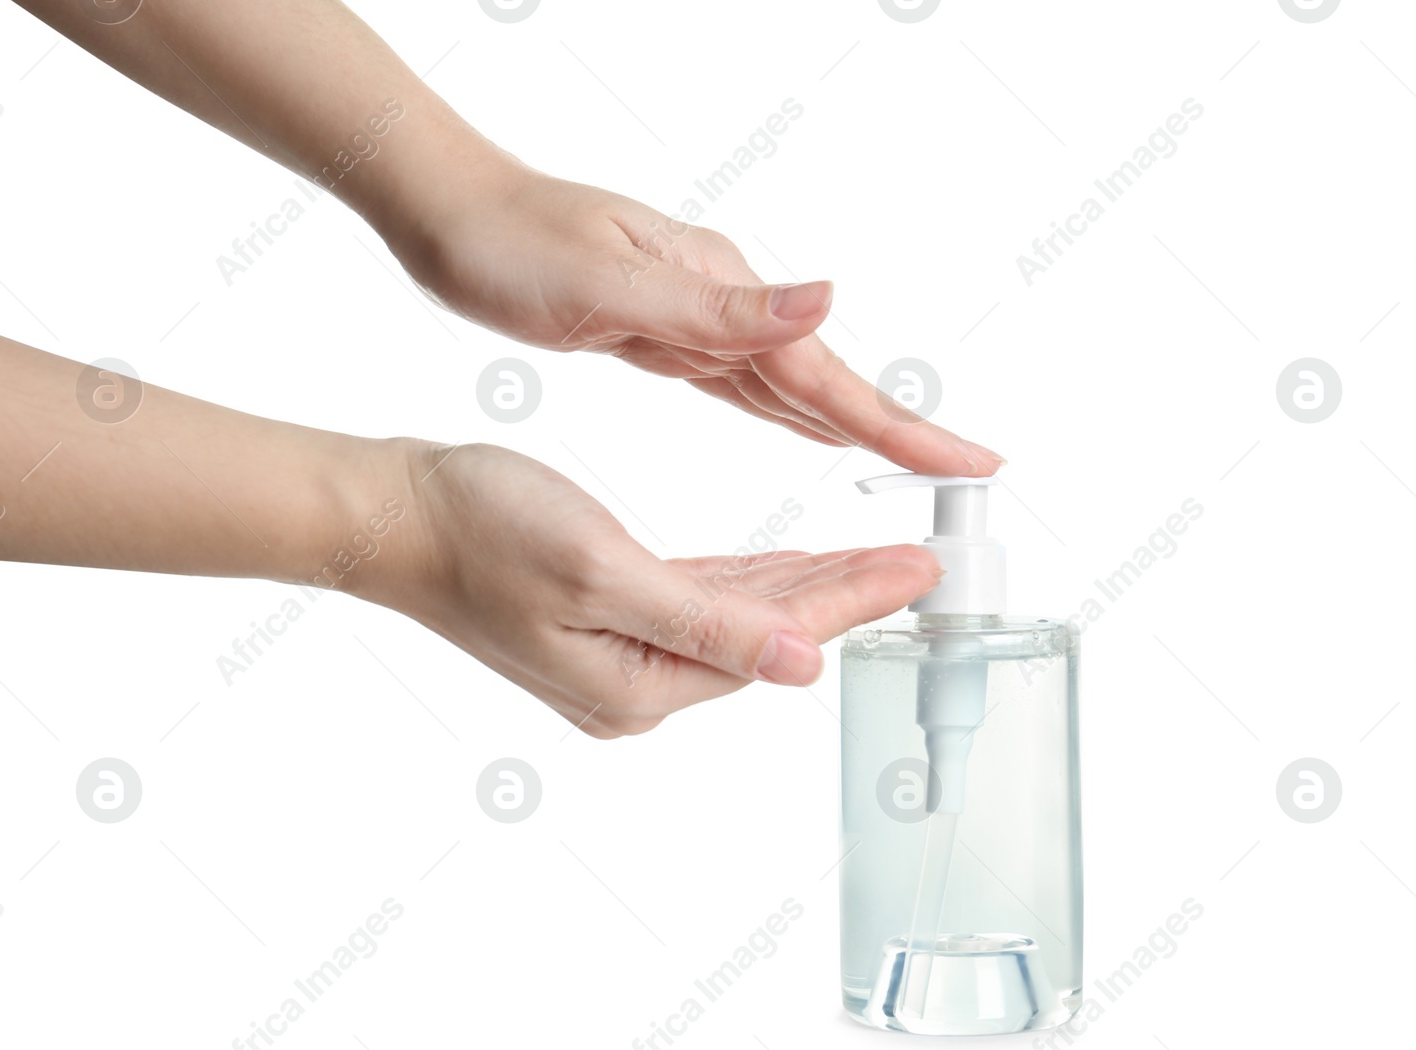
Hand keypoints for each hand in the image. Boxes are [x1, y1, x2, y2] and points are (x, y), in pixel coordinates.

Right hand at [350, 441, 942, 737]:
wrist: (394, 517)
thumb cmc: (481, 531)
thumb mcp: (601, 572)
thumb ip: (706, 623)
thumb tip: (799, 664)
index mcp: (637, 687)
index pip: (775, 643)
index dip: (854, 601)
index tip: (919, 571)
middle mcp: (634, 687)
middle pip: (767, 637)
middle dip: (846, 595)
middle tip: (920, 560)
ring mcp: (617, 660)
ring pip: (739, 618)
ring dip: (805, 586)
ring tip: (874, 559)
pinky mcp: (603, 624)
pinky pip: (699, 605)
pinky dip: (750, 583)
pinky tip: (785, 566)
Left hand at [389, 162, 1004, 477]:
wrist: (450, 214)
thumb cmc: (514, 245)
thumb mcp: (610, 281)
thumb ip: (719, 306)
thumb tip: (826, 300)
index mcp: (718, 291)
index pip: (825, 373)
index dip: (898, 425)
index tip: (965, 460)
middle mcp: (720, 300)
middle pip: (826, 380)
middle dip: (897, 427)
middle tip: (965, 469)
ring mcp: (695, 314)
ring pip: (790, 384)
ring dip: (851, 421)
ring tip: (909, 456)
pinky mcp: (663, 333)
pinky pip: (743, 382)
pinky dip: (786, 408)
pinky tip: (804, 423)